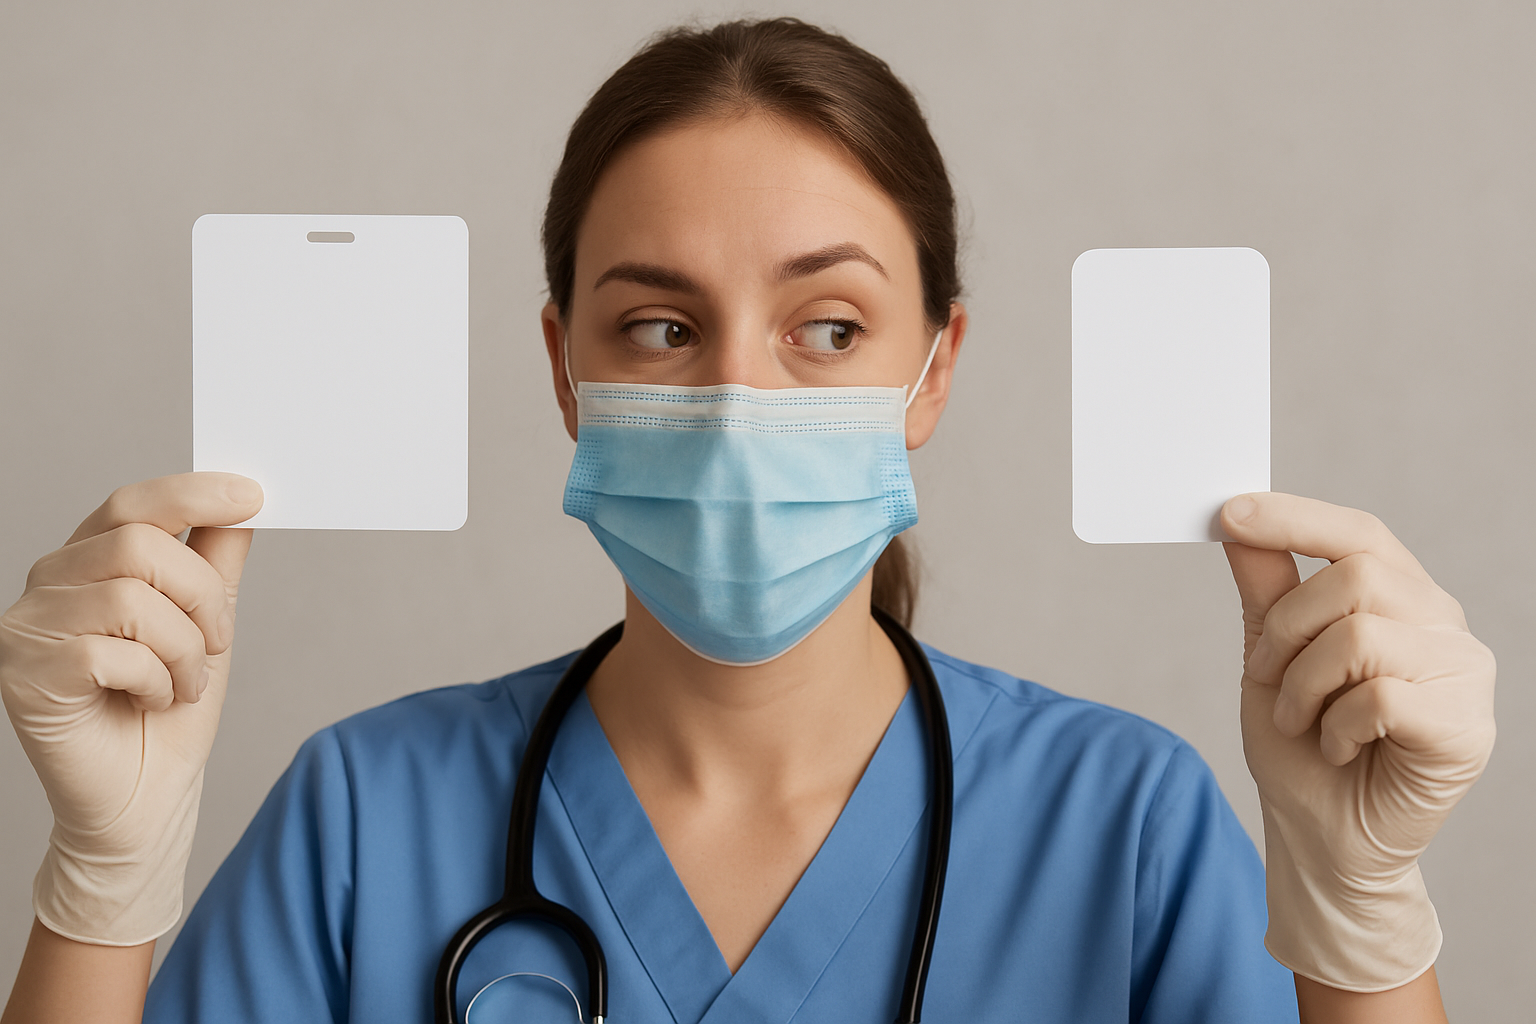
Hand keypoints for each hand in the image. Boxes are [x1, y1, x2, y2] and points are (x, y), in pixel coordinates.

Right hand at [0, 472, 262, 944]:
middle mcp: (47, 585)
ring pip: (130, 596)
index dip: (192, 493)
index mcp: (88, 563)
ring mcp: (27, 629)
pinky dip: (155, 678)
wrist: (145, 801)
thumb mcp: (207, 627)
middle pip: (139, 543)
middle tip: (214, 644)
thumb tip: (240, 503)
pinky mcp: (23, 675)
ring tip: (182, 683)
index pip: (131, 503)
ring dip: (182, 647)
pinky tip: (150, 701)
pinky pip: (110, 651)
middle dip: (200, 595)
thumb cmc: (168, 715)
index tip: (252, 494)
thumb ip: (215, 564)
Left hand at [1221, 492, 1494, 992]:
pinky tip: (1338, 748)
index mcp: (1400, 597)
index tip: (1228, 513)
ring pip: (1362, 636)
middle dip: (1286, 629)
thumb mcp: (1267, 659)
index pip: (1359, 534)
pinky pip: (1380, 696)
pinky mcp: (1467, 726)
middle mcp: (1441, 624)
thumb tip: (1237, 518)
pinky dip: (1335, 726)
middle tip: (1268, 676)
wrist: (1323, 838)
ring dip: (1304, 685)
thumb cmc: (1301, 747)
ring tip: (1302, 721)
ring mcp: (1464, 672)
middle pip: (1355, 578)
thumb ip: (1265, 589)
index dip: (1295, 517)